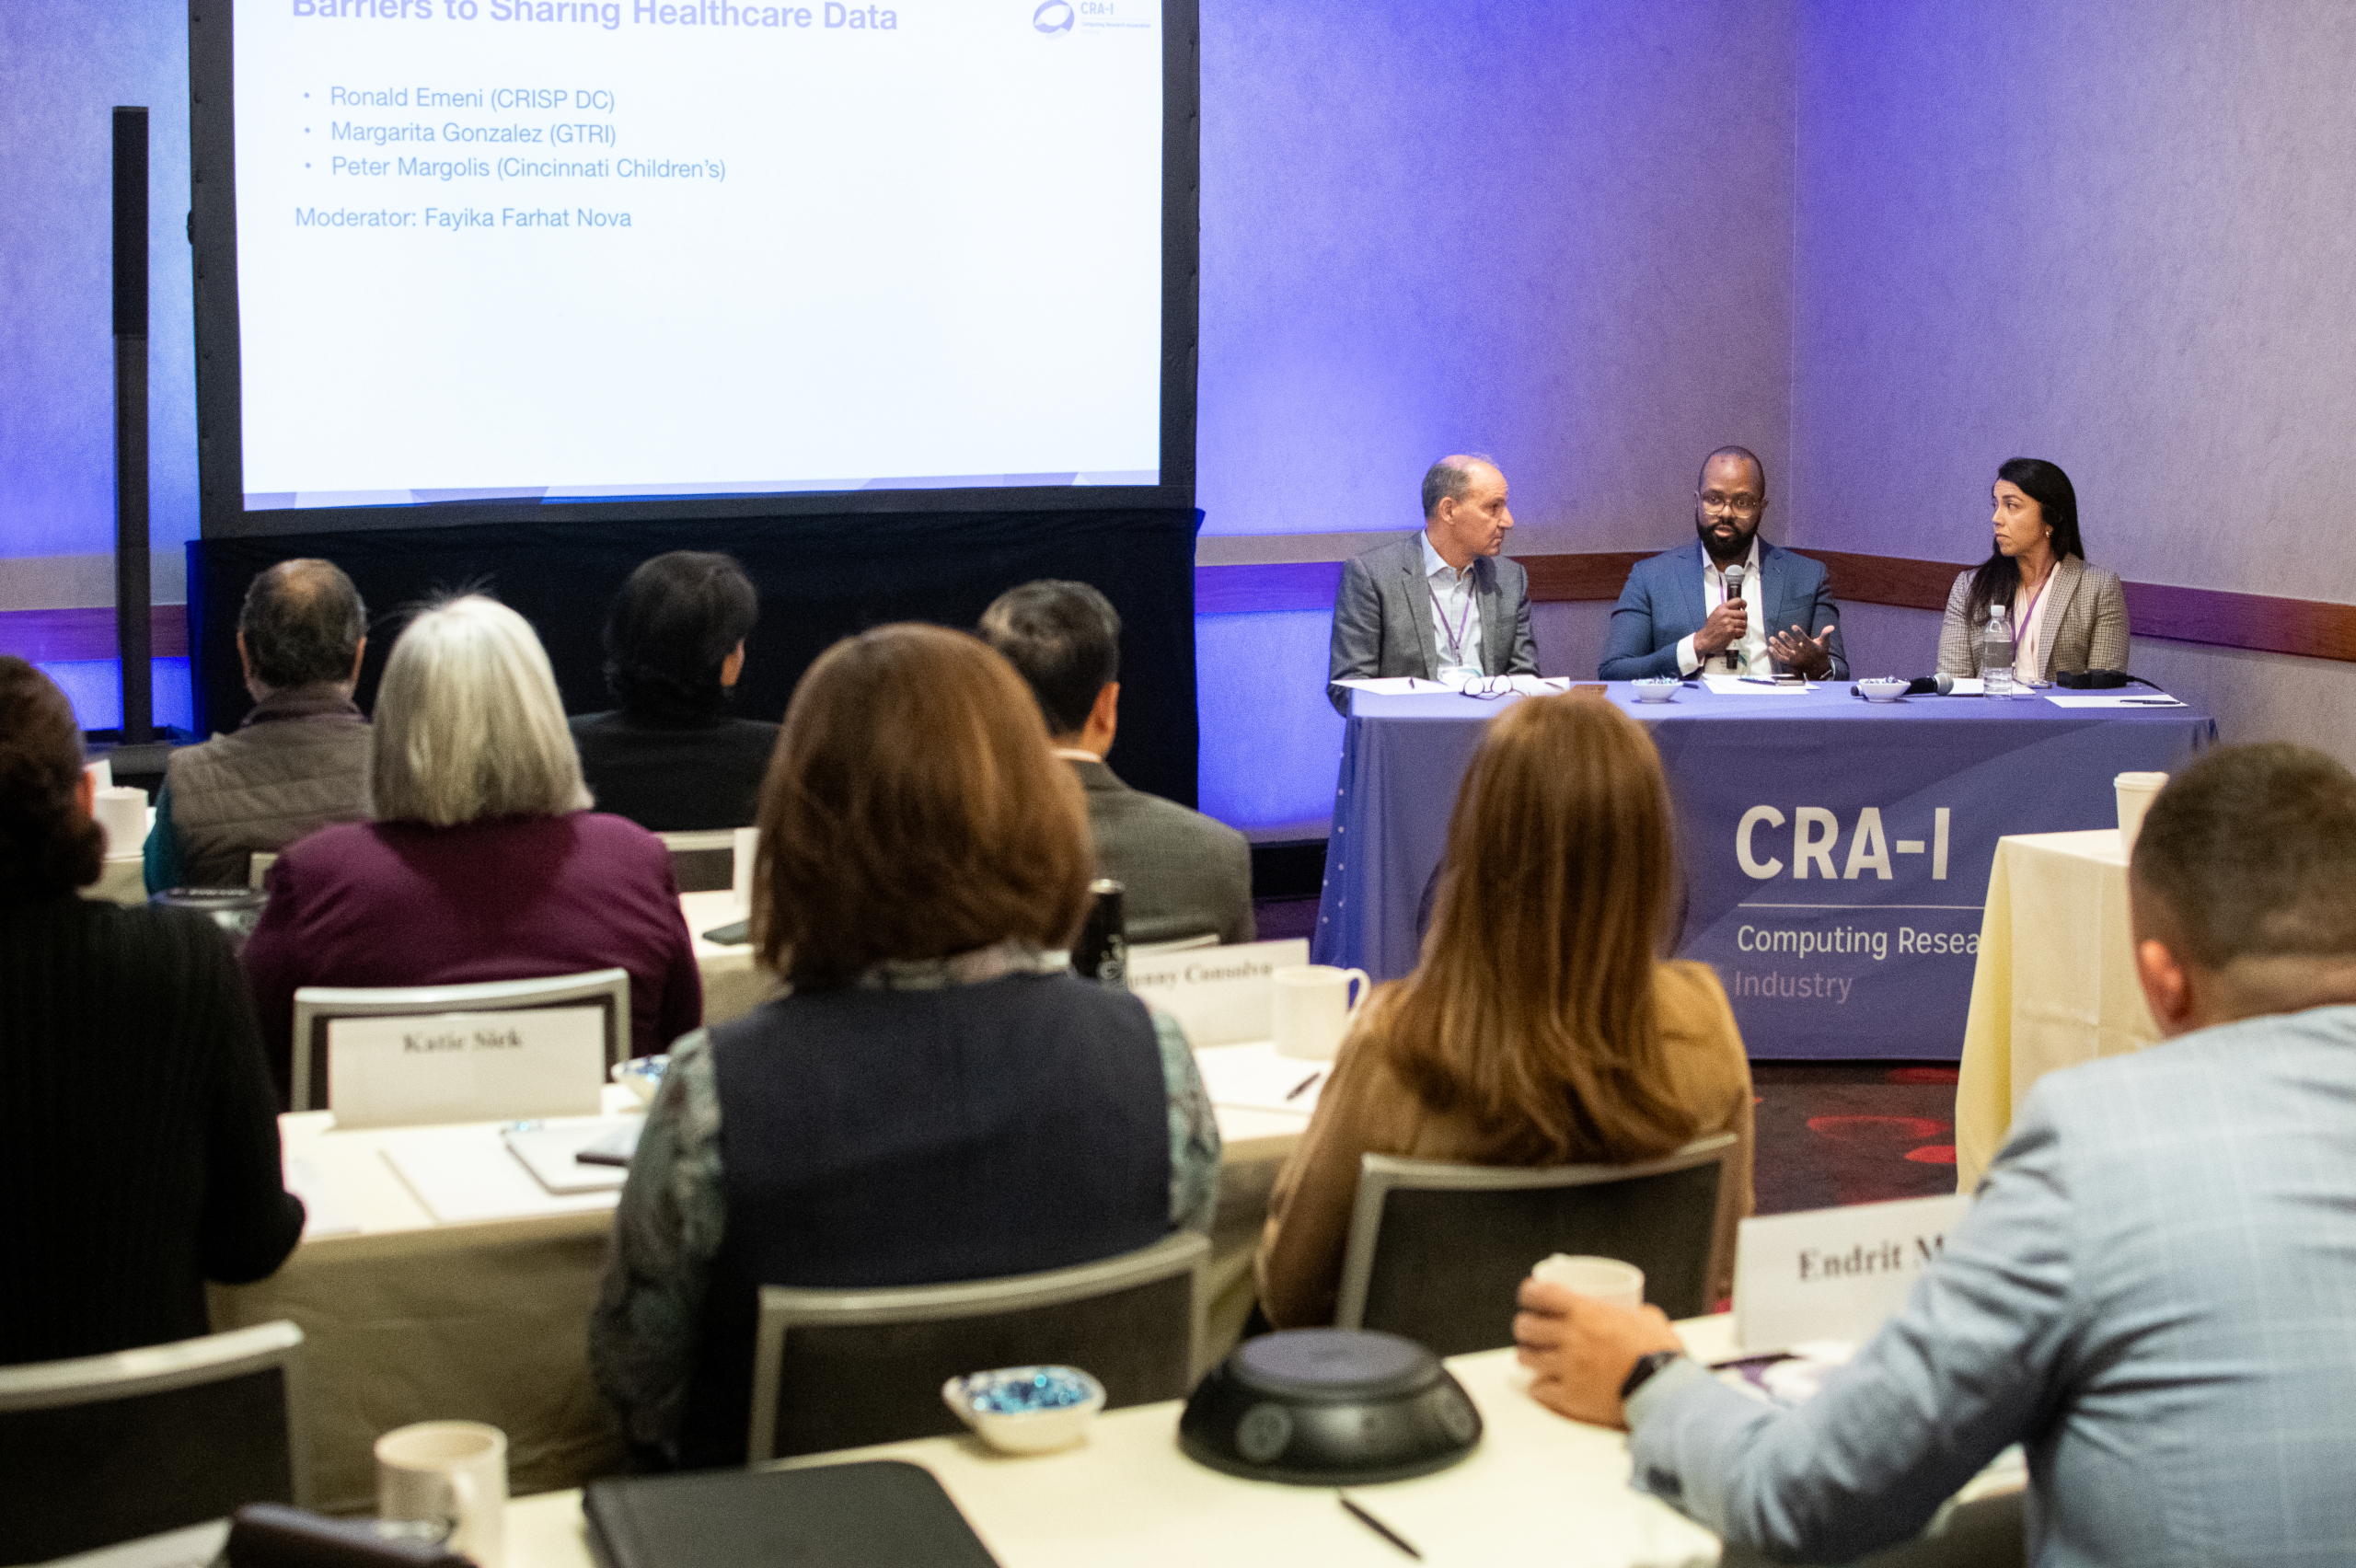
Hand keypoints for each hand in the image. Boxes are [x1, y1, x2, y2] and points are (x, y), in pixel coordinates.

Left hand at [1513, 1277, 1683, 1429]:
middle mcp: (1570, 1337)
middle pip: (1525, 1326)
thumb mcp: (1651, 1321)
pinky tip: (1546, 1385)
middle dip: (1525, 1326)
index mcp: (1586, 1312)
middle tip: (1531, 1329)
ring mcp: (1567, 1367)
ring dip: (1528, 1355)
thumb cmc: (1661, 1355)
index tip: (1529, 1296)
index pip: (1540, 1294)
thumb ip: (1637, 1314)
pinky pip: (1539, 1389)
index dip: (1528, 1293)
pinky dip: (1540, 1386)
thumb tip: (1640, 1313)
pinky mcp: (1569, 1396)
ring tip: (1535, 1356)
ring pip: (1526, 1357)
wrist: (1665, 1392)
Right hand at [1694, 598, 1747, 656]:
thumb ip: (1726, 610)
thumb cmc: (1710, 629)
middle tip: (1739, 623)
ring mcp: (1728, 622)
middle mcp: (1725, 614)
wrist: (1705, 640)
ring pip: (1744, 623)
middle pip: (1744, 614)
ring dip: (1742, 628)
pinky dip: (1741, 635)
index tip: (1743, 608)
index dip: (1743, 604)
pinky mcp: (1731, 631)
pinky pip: (1742, 631)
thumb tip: (1738, 609)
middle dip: (1743, 620)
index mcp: (1721, 608)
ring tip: (1736, 630)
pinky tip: (1735, 635)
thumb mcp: (1715, 615)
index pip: (1738, 601)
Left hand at [1768, 623, 1836, 677]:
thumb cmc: (1820, 653)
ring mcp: (1796, 659)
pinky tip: (1770, 647)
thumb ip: (1825, 634)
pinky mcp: (1791, 663)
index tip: (1793, 626)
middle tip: (1781, 632)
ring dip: (1778, 646)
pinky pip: (1782, 659)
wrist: (1817, 669)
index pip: (1805, 639)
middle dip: (1787, 639)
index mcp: (1811, 648)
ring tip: (1771, 638)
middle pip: (1794, 646)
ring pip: (1786, 652)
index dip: (1799, 633)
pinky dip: (1775, 654)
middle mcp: (1803, 654)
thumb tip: (1831, 626)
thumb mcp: (1824, 644)